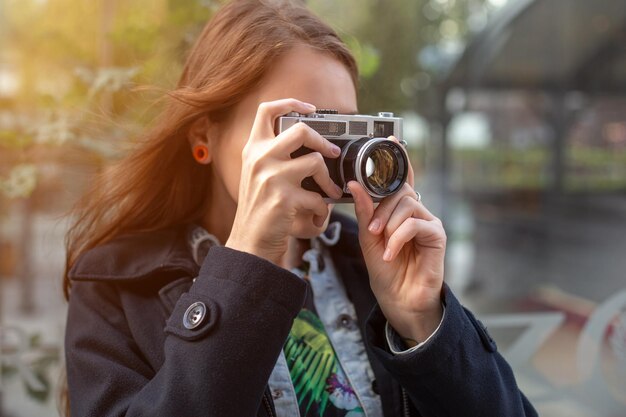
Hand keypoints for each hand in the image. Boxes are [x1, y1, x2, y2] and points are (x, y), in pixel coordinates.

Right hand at [226, 99, 342, 263]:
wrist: (250, 241)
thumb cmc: (259, 209)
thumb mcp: (257, 174)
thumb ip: (273, 155)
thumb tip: (307, 139)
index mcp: (253, 149)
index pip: (267, 110)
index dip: (291, 102)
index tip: (309, 109)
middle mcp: (260, 159)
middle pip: (301, 130)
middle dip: (323, 141)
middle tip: (332, 153)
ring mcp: (271, 177)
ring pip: (315, 162)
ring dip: (328, 181)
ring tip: (329, 192)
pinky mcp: (284, 198)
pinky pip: (318, 196)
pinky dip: (322, 209)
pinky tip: (316, 215)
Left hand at [349, 157, 445, 342]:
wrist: (397, 299)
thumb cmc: (385, 270)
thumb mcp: (368, 238)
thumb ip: (365, 211)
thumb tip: (355, 184)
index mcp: (399, 211)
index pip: (401, 179)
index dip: (398, 159)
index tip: (391, 139)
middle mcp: (416, 212)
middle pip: (400, 191)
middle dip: (381, 208)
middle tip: (372, 231)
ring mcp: (428, 222)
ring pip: (406, 205)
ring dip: (389, 224)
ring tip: (382, 243)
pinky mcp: (437, 236)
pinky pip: (415, 223)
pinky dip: (398, 237)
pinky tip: (392, 252)